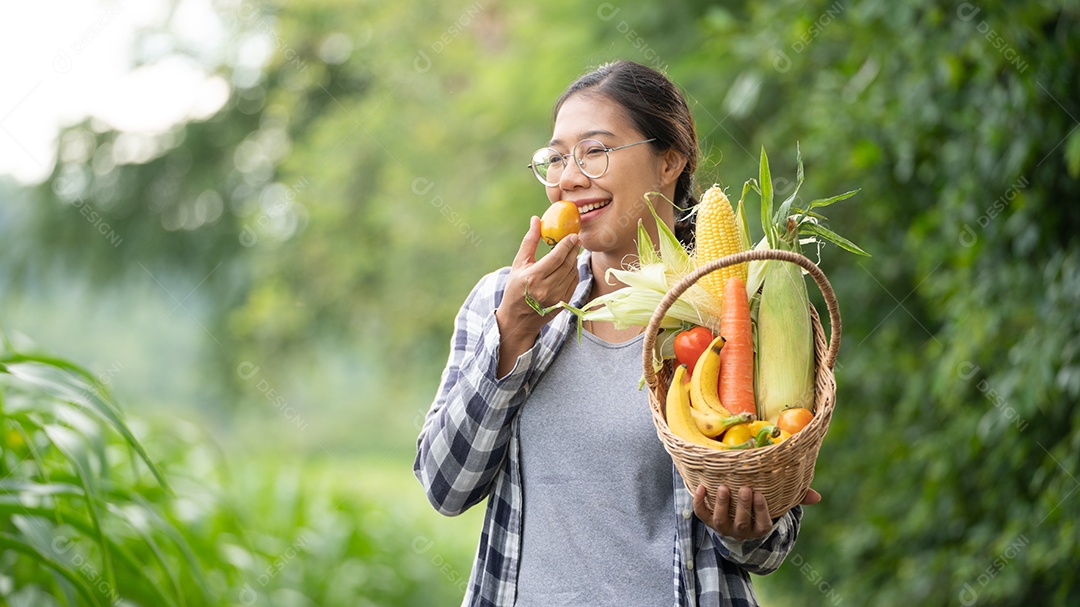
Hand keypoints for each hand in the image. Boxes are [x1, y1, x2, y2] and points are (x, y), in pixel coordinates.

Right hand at [494, 216, 579, 375]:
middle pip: (567, 264)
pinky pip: (574, 282)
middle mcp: (546, 289)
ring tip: (573, 249)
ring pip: (572, 272)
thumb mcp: (518, 264)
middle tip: (577, 238)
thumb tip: (536, 219)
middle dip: (574, 249)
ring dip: (575, 259)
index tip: (573, 234)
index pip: (556, 257)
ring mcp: (557, 298)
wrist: (518, 319)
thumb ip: (529, 241)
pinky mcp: (564, 303)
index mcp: (533, 278)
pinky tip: (571, 265)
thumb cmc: (515, 288)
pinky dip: (574, 271)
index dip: (567, 244)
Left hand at [692, 485, 821, 540]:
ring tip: (724, 487)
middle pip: (741, 524)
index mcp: (758, 528)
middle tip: (745, 488)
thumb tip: (817, 497)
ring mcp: (722, 527)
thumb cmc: (759, 506)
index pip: (762, 525)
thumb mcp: (777, 503)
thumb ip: (795, 498)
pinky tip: (701, 487)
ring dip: (722, 505)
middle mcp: (740, 531)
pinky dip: (699, 502)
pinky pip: (701, 514)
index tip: (760, 495)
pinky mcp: (707, 520)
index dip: (761, 511)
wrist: (733, 515)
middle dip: (743, 507)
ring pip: (720, 521)